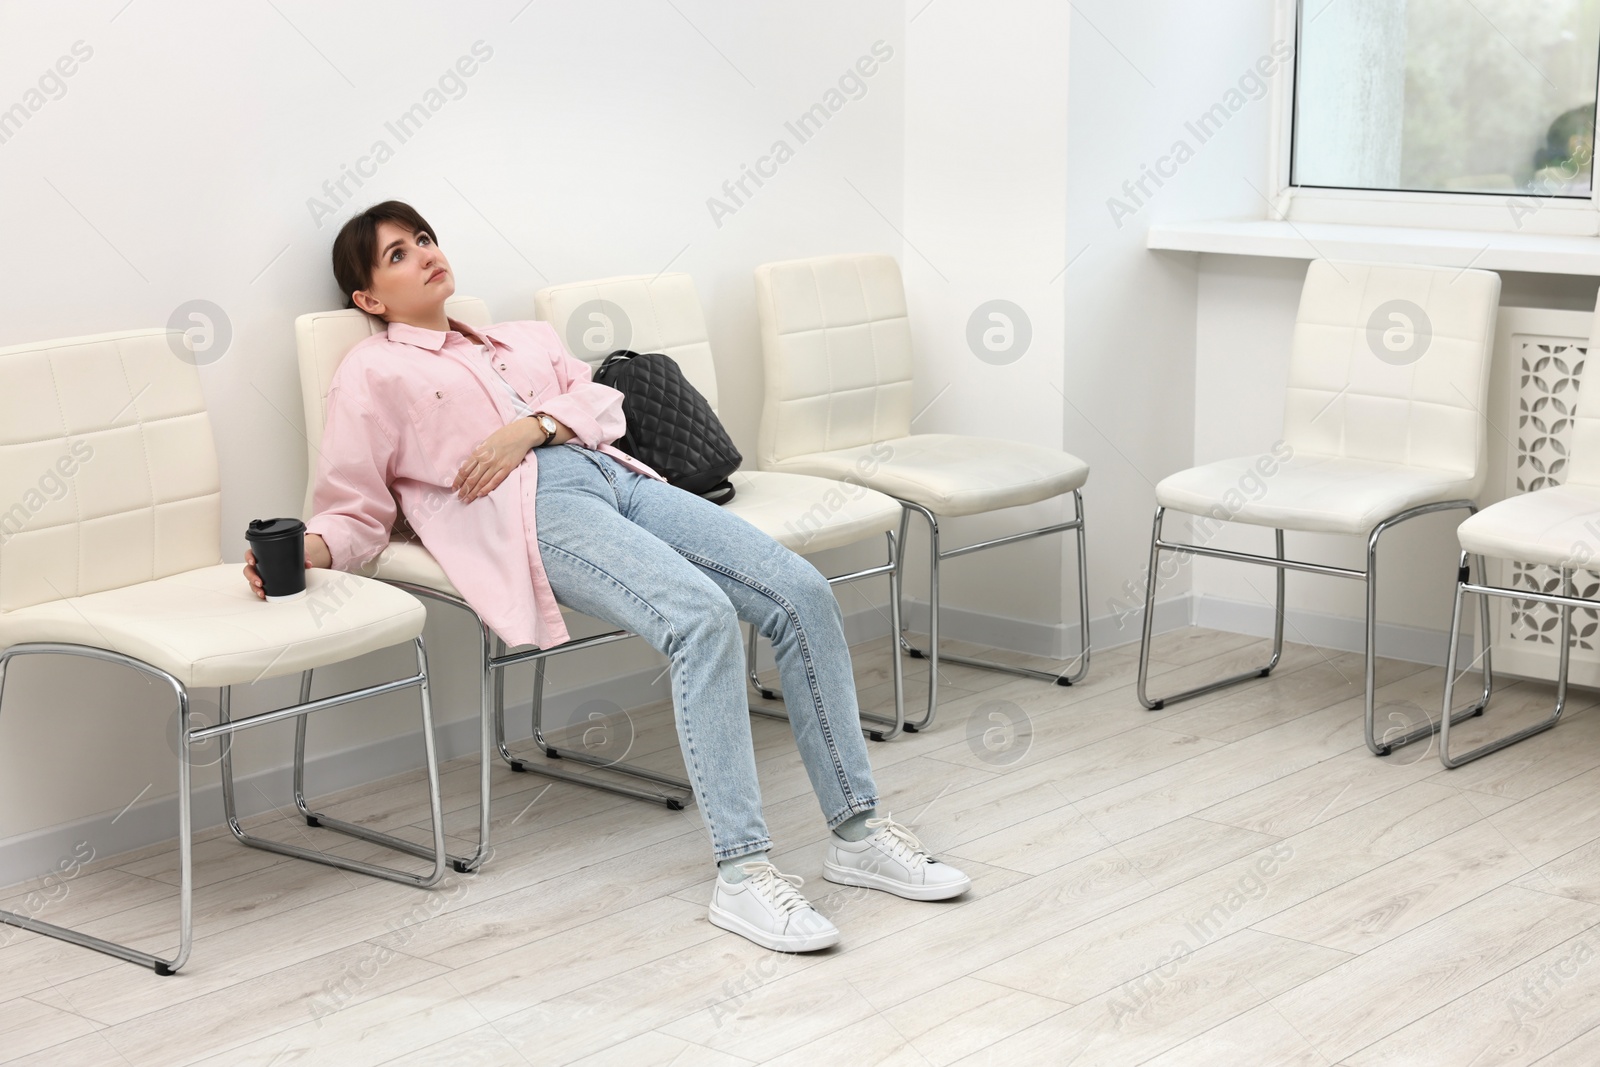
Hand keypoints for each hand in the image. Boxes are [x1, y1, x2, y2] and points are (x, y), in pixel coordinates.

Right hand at [244, 533, 330, 600]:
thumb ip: (303, 557)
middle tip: (259, 582)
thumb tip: (308, 564)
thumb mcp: (298, 552)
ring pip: (251, 580)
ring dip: (254, 587)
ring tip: (262, 592)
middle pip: (248, 569)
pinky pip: (258, 587)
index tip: (253, 561)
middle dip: (251, 577)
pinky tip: (263, 595)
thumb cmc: (292, 554)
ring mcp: (260, 573)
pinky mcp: (264, 581)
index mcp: (262, 553)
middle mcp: (258, 564)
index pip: (250, 553)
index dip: (249, 557)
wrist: (297, 559)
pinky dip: (259, 591)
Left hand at [454, 417, 569, 501]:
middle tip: (459, 497)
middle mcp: (486, 460)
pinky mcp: (506, 468)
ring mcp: (497, 464)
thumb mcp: (486, 443)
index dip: (458, 480)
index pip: (465, 470)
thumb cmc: (503, 436)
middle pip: (472, 478)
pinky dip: (487, 489)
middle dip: (464, 489)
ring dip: (473, 492)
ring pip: (482, 482)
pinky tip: (480, 494)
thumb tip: (469, 466)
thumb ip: (478, 454)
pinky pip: (495, 481)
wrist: (520, 434)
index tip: (454, 488)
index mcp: (479, 452)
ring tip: (467, 500)